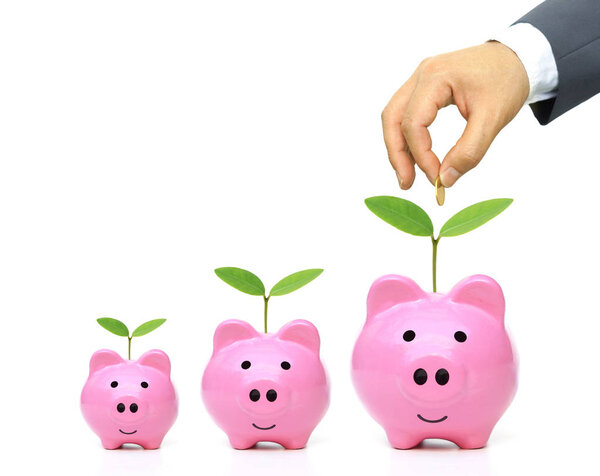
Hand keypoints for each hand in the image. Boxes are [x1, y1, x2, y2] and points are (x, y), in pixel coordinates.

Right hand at [381, 42, 528, 188]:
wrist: (518, 57)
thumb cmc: (507, 81)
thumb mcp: (493, 119)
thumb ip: (469, 151)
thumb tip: (445, 179)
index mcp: (436, 77)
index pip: (413, 124)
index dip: (421, 156)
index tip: (437, 178)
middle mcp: (422, 74)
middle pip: (392, 119)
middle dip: (397, 154)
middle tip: (406, 183)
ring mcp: (420, 78)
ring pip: (394, 116)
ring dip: (398, 147)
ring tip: (407, 174)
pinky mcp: (424, 86)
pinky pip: (405, 113)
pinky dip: (407, 137)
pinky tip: (415, 156)